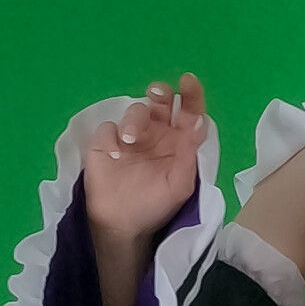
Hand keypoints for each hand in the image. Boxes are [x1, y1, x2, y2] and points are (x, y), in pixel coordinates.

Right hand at [85, 73, 208, 240]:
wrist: (122, 223)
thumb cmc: (155, 205)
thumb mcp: (180, 185)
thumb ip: (190, 154)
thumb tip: (198, 121)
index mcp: (178, 143)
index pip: (188, 113)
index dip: (191, 96)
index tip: (189, 82)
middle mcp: (156, 134)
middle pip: (160, 101)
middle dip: (159, 92)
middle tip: (156, 94)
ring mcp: (131, 136)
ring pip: (135, 110)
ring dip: (134, 120)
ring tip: (129, 141)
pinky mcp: (106, 141)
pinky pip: (109, 127)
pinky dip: (111, 138)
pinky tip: (115, 156)